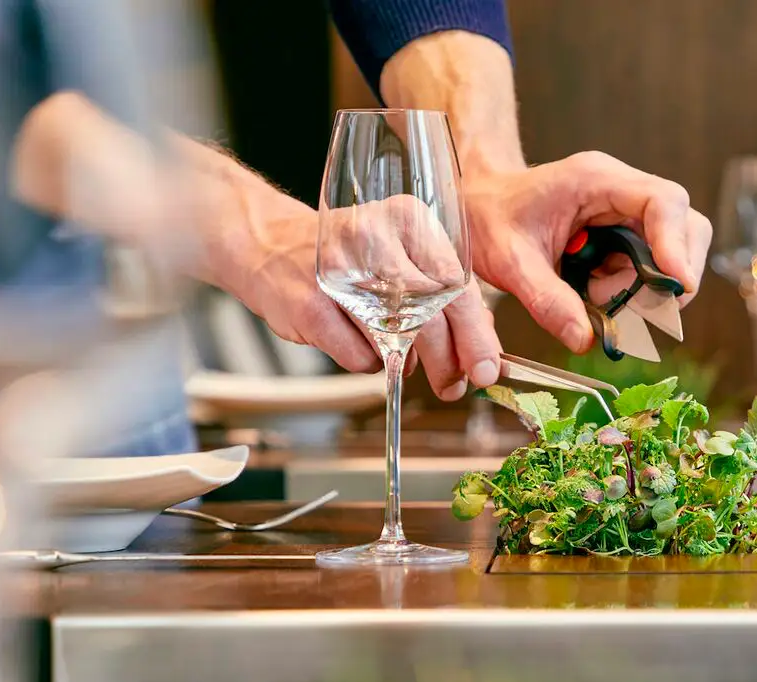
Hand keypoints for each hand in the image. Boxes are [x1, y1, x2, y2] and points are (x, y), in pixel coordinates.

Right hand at [208, 176, 500, 396]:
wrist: (269, 245)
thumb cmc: (347, 258)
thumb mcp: (400, 255)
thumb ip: (442, 291)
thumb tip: (482, 341)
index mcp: (408, 220)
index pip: (458, 286)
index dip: (477, 335)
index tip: (486, 368)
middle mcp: (376, 239)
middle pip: (433, 317)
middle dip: (449, 362)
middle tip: (453, 385)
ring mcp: (342, 273)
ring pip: (398, 342)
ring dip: (406, 363)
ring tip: (399, 356)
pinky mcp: (313, 304)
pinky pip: (361, 357)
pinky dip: (367, 362)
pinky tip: (357, 342)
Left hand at [463, 152, 712, 351]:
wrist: (478, 203)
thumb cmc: (489, 216)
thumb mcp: (510, 262)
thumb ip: (546, 300)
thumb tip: (585, 340)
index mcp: (597, 180)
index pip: (663, 202)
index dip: (678, 244)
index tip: (678, 285)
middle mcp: (622, 191)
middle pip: (685, 227)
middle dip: (669, 276)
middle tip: (631, 307)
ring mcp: (626, 214)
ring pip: (672, 253)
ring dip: (646, 289)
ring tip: (596, 297)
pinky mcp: (624, 236)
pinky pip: (649, 268)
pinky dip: (632, 292)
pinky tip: (594, 293)